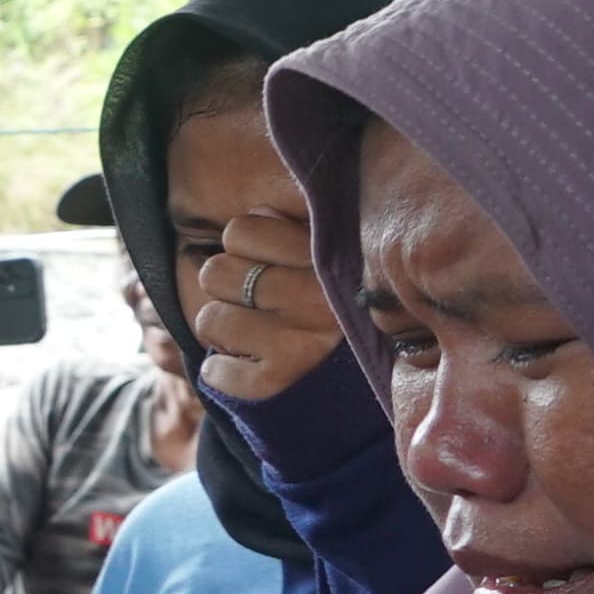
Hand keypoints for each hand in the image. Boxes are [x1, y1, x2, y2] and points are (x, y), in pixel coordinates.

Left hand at [184, 207, 340, 404]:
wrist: (385, 375)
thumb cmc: (342, 302)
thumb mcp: (333, 252)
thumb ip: (297, 227)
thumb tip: (261, 212)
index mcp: (326, 255)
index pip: (237, 231)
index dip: (244, 247)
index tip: (269, 263)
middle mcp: (316, 297)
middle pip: (213, 272)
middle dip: (229, 287)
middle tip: (258, 302)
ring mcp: (300, 341)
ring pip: (209, 319)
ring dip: (223, 328)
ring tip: (254, 333)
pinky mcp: (282, 382)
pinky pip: (216, 372)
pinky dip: (221, 372)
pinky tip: (246, 366)